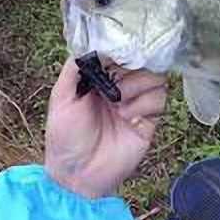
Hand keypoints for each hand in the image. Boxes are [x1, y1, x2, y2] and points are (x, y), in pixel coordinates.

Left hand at [44, 57, 167, 198]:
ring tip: (119, 102)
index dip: (120, 49)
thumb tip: (91, 44)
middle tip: (115, 81)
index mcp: (100, 79)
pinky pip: (158, 99)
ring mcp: (136, 103)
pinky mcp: (149, 121)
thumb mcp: (61, 98)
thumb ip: (74, 68)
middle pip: (142, 60)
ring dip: (137, 85)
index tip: (115, 54)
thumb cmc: (64, 137)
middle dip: (129, 67)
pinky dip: (144, 104)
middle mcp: (121, 87)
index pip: (120, 52)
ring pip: (155, 76)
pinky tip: (128, 116)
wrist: (78, 176)